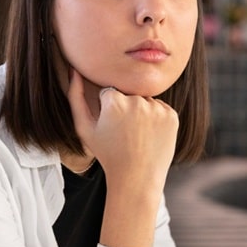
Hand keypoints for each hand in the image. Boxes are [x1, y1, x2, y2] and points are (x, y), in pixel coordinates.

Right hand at [66, 70, 177, 194]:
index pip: (110, 93)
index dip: (108, 110)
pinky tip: (149, 135)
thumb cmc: (107, 154)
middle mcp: (137, 100)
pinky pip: (160, 108)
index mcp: (114, 101)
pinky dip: (156, 118)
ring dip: (141, 112)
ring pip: (145, 101)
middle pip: (128, 95)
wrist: (137, 177)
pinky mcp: (172, 116)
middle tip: (125, 133)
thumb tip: (74, 69)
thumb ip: (75, 96)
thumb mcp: (84, 128)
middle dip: (125, 109)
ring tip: (137, 135)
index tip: (111, 127)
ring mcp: (157, 108)